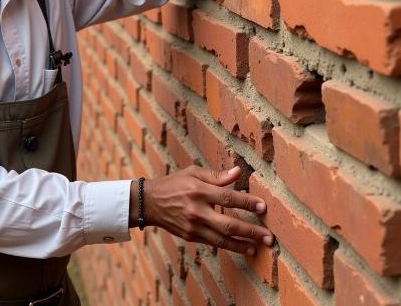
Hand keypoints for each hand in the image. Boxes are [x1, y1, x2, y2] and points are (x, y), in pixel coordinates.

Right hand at [130, 165, 272, 255]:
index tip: (263, 207)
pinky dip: (229, 246)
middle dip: (251, 231)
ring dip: (243, 244)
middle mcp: (197, 210)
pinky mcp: (191, 237)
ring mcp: (193, 226)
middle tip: (269, 236)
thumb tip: (237, 172)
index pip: (228, 198)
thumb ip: (216, 176)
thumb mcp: (193, 173)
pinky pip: (214, 243)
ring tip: (258, 247)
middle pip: (229, 224)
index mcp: (198, 191)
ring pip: (223, 239)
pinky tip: (242, 247)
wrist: (150, 202)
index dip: (247, 203)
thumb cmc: (174, 183)